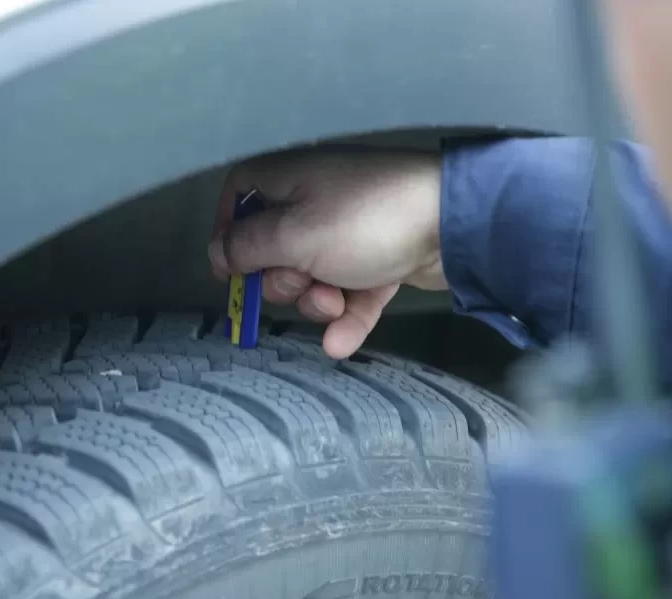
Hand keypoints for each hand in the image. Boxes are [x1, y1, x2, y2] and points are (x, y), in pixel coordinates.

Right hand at [208, 148, 444, 358]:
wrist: (454, 224)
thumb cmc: (363, 221)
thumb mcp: (292, 235)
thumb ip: (247, 247)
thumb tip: (218, 252)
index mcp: (288, 179)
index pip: (239, 196)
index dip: (229, 233)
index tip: (231, 271)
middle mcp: (316, 199)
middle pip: (274, 249)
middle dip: (283, 281)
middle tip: (301, 284)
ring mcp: (352, 231)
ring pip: (314, 277)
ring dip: (318, 301)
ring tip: (336, 303)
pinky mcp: (382, 258)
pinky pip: (353, 292)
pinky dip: (347, 317)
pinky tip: (341, 346)